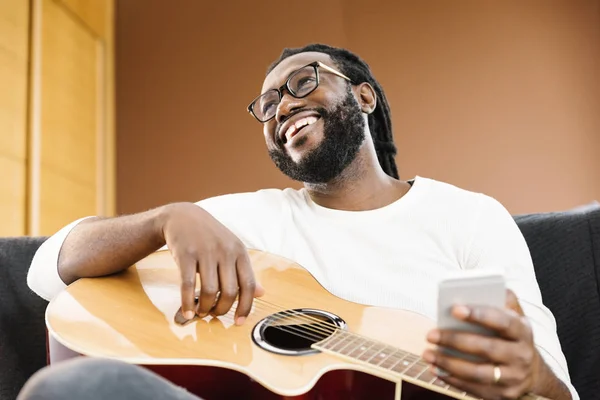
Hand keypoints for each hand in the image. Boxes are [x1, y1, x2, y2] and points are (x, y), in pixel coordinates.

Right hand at [161, 203, 264, 324]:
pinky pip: (188, 285)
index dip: (245, 307)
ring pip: (210, 291)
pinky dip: (188, 303)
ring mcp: (205, 252)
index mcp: (239, 252)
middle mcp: (225, 251)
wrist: (183, 217)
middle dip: (222, 310)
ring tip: (201, 312)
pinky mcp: (186, 254)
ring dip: (205, 308)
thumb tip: (261, 293)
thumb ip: (244, 272)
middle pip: (229, 292)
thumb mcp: (231, 250)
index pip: (248, 285)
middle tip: (214, 315)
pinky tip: (188, 311)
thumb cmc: (210, 237)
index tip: (238, 322)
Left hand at [422, 290, 542, 399]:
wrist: (531, 372)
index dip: (479, 315)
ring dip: (448, 363)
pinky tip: (436, 368)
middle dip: (455, 340)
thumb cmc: (511, 336)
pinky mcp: (502, 395)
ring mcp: (513, 378)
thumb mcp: (514, 317)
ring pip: (478, 372)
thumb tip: (482, 286)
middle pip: (486, 348)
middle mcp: (521, 356)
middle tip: (430, 334)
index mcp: (523, 331)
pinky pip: (474, 388)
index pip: (502, 322)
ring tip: (427, 353)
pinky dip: (452, 379)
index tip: (455, 309)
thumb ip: (502, 301)